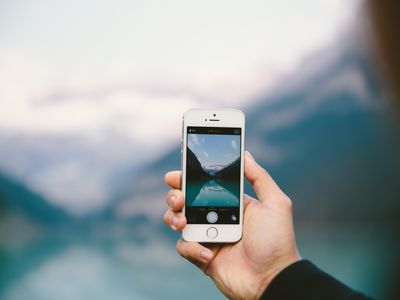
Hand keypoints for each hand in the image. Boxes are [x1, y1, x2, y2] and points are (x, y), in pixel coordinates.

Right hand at [163, 151, 300, 299]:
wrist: (273, 279)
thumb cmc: (277, 241)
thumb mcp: (275, 203)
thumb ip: (259, 177)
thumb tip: (245, 154)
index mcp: (230, 202)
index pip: (204, 184)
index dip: (188, 177)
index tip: (176, 173)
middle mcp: (216, 217)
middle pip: (185, 200)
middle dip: (175, 195)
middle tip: (178, 198)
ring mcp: (207, 236)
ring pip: (177, 220)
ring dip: (173, 217)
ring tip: (183, 221)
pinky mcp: (201, 256)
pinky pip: (184, 247)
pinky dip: (191, 248)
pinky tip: (208, 252)